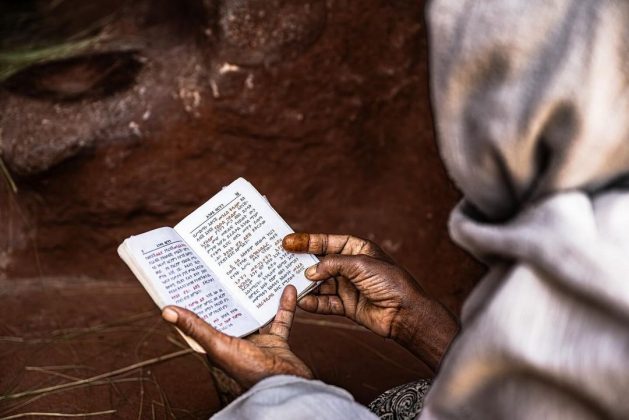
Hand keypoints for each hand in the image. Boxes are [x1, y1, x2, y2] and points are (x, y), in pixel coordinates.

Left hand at [161, 285, 312, 390]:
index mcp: (218, 344)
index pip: (205, 317)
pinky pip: (281, 319)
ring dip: (259, 296)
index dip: (201, 298)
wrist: (286, 385)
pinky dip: (285, 304)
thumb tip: (166, 311)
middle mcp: (236, 341)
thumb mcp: (219, 346)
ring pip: (257, 312)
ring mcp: (258, 341)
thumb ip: (197, 328)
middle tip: (228, 267)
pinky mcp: (277, 341)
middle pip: (233, 311)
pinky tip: (288, 288)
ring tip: (258, 274)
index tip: (197, 276)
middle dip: (232, 292)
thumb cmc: (251, 371)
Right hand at [283, 233, 458, 371]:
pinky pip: (325, 303)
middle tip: (280, 263)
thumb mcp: (360, 265)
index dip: (307, 241)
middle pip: (320, 263)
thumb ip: (333, 265)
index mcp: (357, 249)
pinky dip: (314, 303)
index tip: (287, 242)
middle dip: (302, 264)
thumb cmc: (390, 282)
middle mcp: (350, 267)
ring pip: (320, 284)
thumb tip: (310, 272)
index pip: (327, 242)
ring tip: (288, 285)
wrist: (406, 313)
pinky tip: (302, 302)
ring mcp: (348, 286)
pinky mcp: (347, 305)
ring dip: (306, 286)